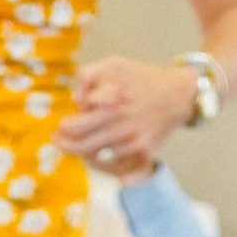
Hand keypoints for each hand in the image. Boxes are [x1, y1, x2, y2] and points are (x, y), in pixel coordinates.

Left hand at [56, 57, 196, 180]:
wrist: (177, 94)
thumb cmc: (141, 78)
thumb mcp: (112, 64)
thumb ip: (86, 76)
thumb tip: (77, 102)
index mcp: (111, 104)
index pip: (75, 127)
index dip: (64, 128)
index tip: (61, 127)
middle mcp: (122, 127)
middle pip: (82, 148)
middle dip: (66, 145)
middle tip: (59, 141)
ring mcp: (133, 144)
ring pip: (98, 161)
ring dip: (85, 155)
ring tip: (82, 146)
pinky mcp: (144, 156)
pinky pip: (118, 172)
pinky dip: (106, 168)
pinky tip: (101, 158)